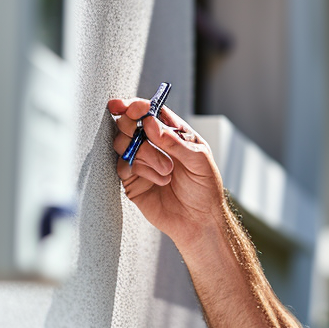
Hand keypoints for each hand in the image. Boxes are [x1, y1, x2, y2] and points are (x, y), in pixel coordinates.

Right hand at [107, 97, 226, 249]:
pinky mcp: (132, 180)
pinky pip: (124, 166)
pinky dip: (140, 170)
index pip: (150, 111)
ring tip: (168, 171)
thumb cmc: (204, 188)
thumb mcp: (199, 160)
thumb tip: (149, 123)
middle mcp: (153, 144)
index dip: (138, 106)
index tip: (134, 108)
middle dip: (130, 124)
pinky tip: (160, 180)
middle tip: (142, 134)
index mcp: (172, 133)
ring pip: (123, 143)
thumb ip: (175, 141)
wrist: (199, 221)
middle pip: (129, 123)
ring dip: (145, 154)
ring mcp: (140, 162)